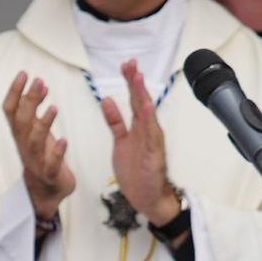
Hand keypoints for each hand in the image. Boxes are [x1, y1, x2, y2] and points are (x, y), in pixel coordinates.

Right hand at [2, 71, 75, 220]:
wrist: (44, 191)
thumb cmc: (41, 155)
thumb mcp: (38, 130)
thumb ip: (37, 109)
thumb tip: (41, 84)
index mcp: (20, 134)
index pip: (10, 110)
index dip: (14, 92)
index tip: (24, 73)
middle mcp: (24, 145)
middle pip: (22, 121)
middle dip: (29, 100)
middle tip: (39, 81)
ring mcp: (36, 160)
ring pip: (34, 141)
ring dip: (43, 124)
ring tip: (54, 108)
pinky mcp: (51, 174)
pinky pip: (52, 164)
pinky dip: (57, 153)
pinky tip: (64, 141)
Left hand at [103, 59, 179, 225]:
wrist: (148, 198)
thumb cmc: (136, 171)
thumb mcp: (121, 142)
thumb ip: (115, 122)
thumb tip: (107, 100)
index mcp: (139, 128)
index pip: (134, 100)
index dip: (130, 82)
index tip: (125, 64)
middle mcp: (148, 131)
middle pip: (141, 101)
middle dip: (135, 82)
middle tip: (130, 63)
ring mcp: (152, 142)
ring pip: (147, 114)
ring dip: (141, 95)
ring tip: (137, 78)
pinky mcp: (154, 155)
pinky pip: (151, 136)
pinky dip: (149, 120)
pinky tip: (147, 106)